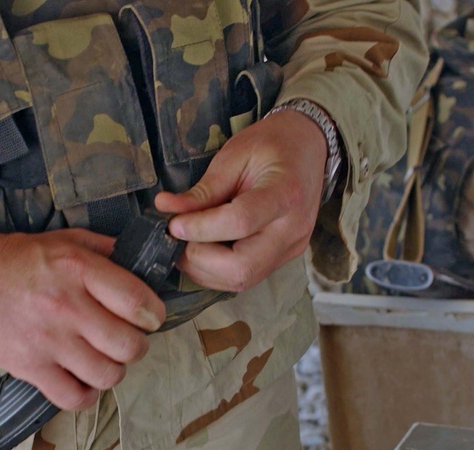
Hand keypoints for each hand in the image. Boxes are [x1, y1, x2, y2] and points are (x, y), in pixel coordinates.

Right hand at [0, 230, 164, 410]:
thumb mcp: (64, 240)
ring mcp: (47, 340)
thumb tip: (144, 262)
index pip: (138, 302)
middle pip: (129, 346)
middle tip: (123, 340)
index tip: (148, 317)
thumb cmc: (16, 260)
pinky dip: (86, 395)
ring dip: (112, 370)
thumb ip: (105, 251)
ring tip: (102, 359)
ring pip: (107, 375)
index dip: (153, 315)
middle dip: (135, 346)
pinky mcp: (29, 367)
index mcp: (78, 269)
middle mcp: (65, 306)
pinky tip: (82, 380)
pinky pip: (74, 398)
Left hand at [154, 109, 328, 291]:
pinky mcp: (283, 258)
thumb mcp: (234, 155)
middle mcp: (292, 229)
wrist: (308, 149)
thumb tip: (166, 208)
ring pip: (241, 280)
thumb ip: (203, 189)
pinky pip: (245, 278)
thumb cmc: (272, 145)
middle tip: (176, 239)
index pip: (240, 222)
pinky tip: (202, 250)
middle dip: (199, 259)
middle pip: (242, 267)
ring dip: (203, 270)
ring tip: (184, 244)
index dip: (200, 228)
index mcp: (285, 193)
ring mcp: (290, 248)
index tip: (173, 223)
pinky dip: (215, 271)